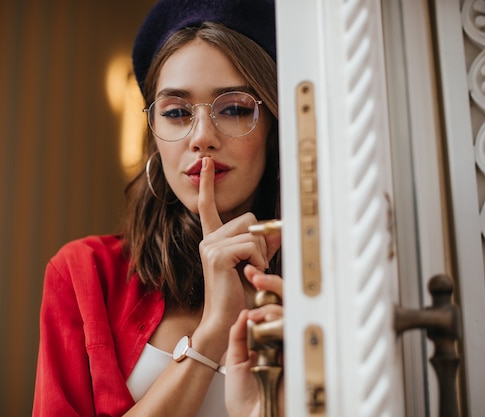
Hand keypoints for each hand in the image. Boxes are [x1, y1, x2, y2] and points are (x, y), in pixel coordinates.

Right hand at [196, 157, 279, 330]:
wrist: (227, 320)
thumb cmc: (241, 295)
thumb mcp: (256, 263)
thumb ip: (264, 244)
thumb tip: (279, 226)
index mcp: (214, 239)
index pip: (208, 206)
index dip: (207, 184)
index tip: (205, 164)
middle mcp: (209, 239)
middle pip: (249, 218)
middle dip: (260, 241)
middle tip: (254, 265)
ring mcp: (210, 245)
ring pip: (252, 233)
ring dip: (260, 254)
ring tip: (249, 273)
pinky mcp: (218, 255)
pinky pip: (251, 246)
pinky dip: (258, 262)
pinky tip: (248, 276)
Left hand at [225, 265, 283, 416]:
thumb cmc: (246, 399)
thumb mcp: (235, 359)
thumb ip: (239, 335)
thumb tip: (243, 311)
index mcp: (269, 338)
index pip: (272, 306)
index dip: (264, 288)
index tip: (251, 274)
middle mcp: (284, 340)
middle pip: (288, 304)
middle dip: (274, 285)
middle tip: (257, 276)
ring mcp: (293, 348)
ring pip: (294, 315)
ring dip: (274, 307)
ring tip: (256, 313)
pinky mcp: (300, 358)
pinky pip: (296, 333)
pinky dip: (281, 325)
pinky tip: (266, 324)